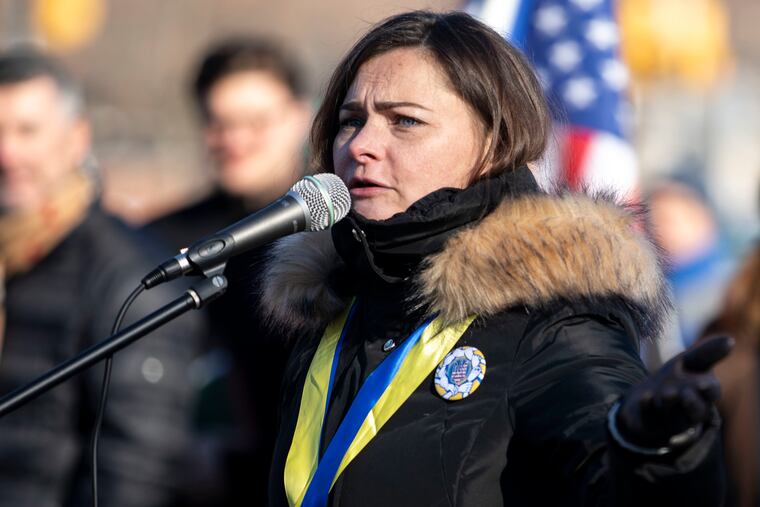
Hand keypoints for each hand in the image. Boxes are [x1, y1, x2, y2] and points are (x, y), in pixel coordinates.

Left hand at [615, 335, 733, 449]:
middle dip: (691, 403)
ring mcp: (669, 419)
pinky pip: (649, 418)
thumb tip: (731, 340)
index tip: (704, 383)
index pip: (711, 394)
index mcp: (702, 395)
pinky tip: (645, 398)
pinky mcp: (649, 423)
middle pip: (695, 411)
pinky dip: (647, 408)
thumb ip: (706, 353)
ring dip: (670, 405)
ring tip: (666, 393)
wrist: (646, 397)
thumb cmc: (675, 379)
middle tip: (684, 392)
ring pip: (673, 417)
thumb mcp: (688, 362)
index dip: (709, 390)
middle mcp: (689, 411)